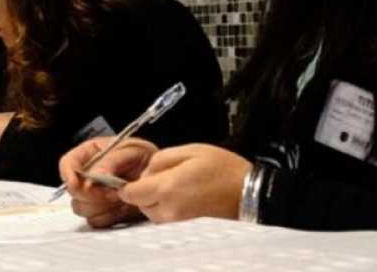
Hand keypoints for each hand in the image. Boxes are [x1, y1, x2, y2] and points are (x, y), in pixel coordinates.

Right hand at [59, 136, 157, 227]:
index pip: (67, 163)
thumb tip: (95, 175)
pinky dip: (109, 217)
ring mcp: (93, 196)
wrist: (161, 179)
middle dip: (92, 193)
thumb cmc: (146, 158)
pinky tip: (121, 207)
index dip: (67, 174)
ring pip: (81, 208)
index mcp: (90, 154)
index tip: (76, 183)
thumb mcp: (131, 150)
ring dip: (101, 205)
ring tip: (120, 196)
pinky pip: (95, 221)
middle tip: (113, 190)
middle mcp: (88, 176)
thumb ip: (111, 161)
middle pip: (73, 191)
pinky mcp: (103, 212)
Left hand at [119, 144, 250, 222]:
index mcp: (167, 188)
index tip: (135, 175)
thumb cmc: (224, 170)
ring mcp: (176, 220)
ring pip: (150, 211)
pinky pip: (164, 216)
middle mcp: (168, 209)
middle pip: (138, 203)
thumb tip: (146, 170)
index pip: (129, 193)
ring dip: (154, 198)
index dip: (127, 183)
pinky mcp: (185, 225)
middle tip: (162, 174)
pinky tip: (182, 193)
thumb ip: (160, 159)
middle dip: (143, 189)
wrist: (249, 192)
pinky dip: (165, 206)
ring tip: (175, 183)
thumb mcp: (189, 151)